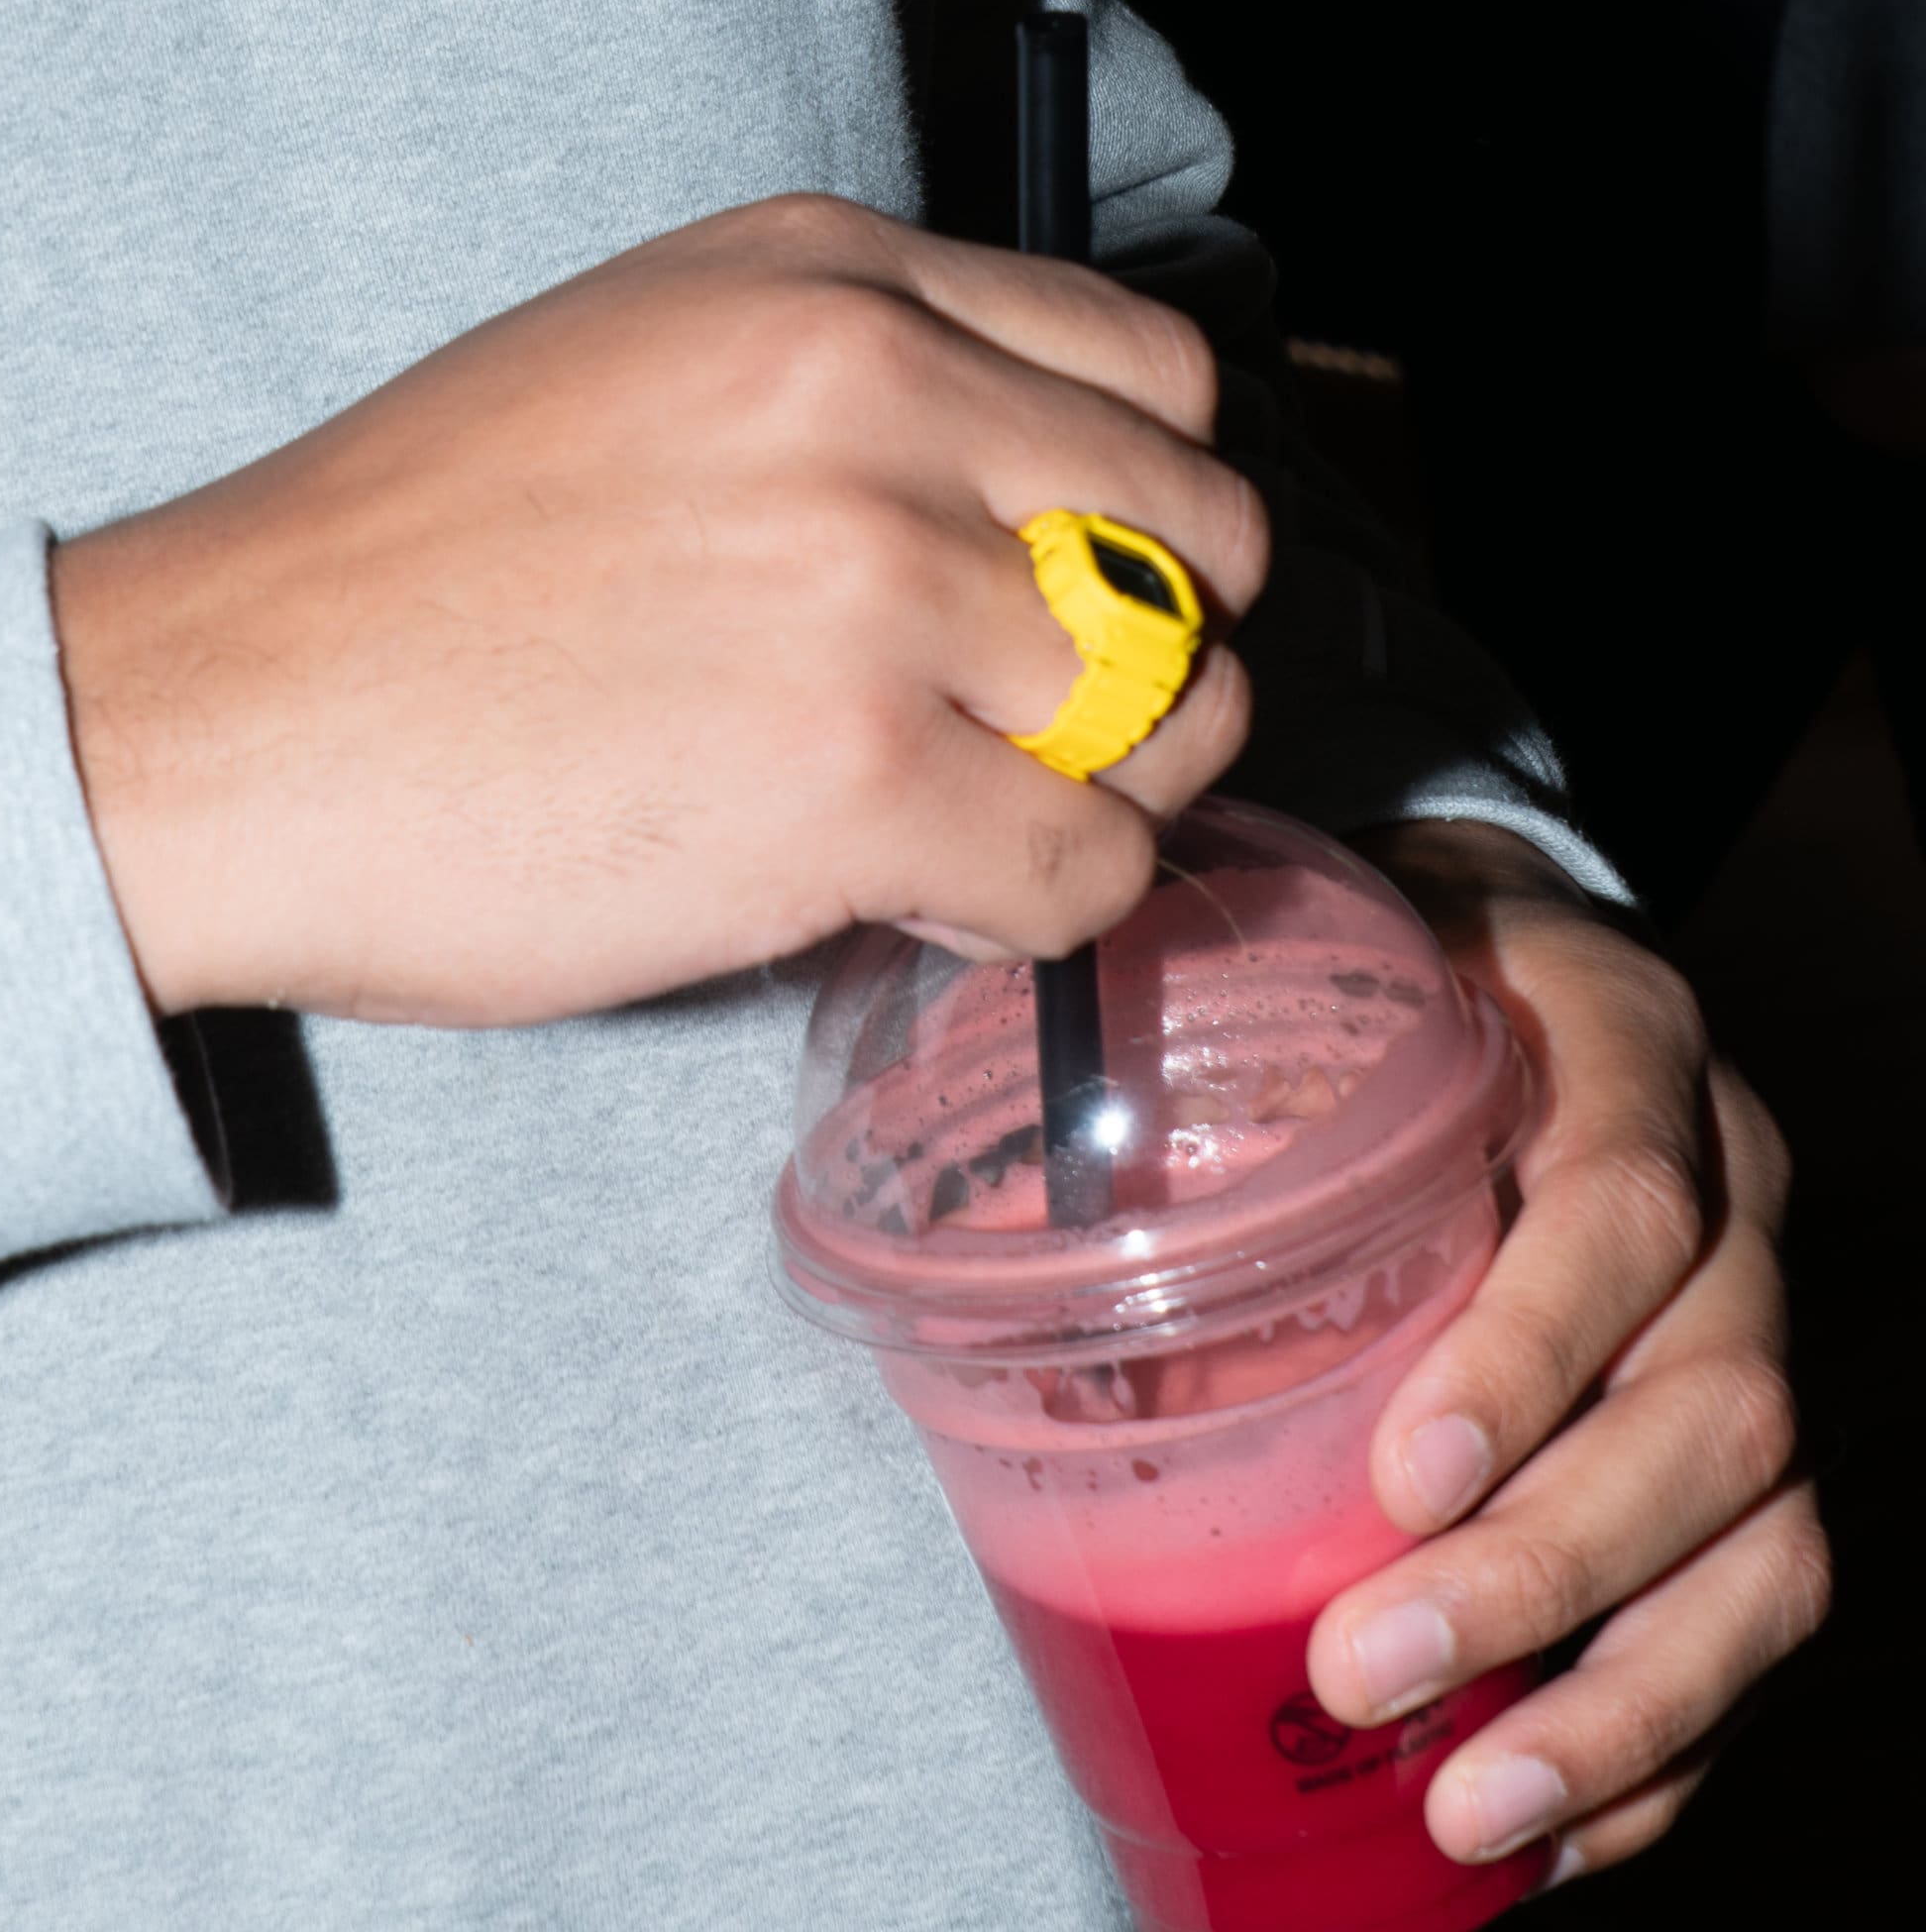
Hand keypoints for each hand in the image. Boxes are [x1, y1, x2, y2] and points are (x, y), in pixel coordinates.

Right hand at [52, 193, 1264, 1022]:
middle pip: (1197, 540)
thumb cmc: (415, 570)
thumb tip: (1033, 534)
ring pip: (1170, 714)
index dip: (1156, 513)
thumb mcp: (647, 373)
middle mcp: (876, 403)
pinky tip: (939, 895)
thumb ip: (860, 410)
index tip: (1098, 593)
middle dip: (1163, 654)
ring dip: (1110, 789)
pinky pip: (1090, 867)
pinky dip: (1052, 904)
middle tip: (1064, 729)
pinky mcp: (860, 780)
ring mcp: (876, 588)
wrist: (220, 723)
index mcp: (831, 288)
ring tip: (986, 817)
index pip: (1150, 385)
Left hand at [1307, 821, 1830, 1886]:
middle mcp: (1731, 1189)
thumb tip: (1003, 1147)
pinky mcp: (1746, 1429)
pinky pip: (1760, 1593)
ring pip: (1765, 1531)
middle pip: (1718, 1405)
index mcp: (1618, 1048)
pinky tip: (1552, 1817)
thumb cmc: (1395, 975)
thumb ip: (1224, 1028)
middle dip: (1541, 1569)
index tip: (1399, 1479)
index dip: (1529, 1353)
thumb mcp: (1332, 960)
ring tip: (1470, 1811)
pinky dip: (1665, 1726)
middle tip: (1364, 1671)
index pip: (1622, 1203)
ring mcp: (1757, 1316)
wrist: (1526, 952)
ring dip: (1622, 1698)